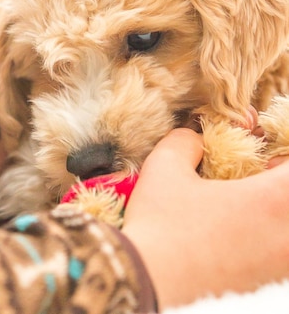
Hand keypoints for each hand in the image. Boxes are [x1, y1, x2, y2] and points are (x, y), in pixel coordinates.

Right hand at [122, 128, 288, 308]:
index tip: (269, 158)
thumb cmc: (158, 225)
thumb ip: (185, 142)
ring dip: (277, 215)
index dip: (285, 161)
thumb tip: (194, 138)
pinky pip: (281, 255)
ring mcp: (280, 265)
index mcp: (272, 200)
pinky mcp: (265, 284)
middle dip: (282, 186)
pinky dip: (269, 239)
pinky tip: (237, 236)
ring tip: (248, 208)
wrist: (147, 281)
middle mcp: (288, 235)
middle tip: (264, 176)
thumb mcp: (164, 168)